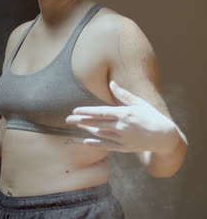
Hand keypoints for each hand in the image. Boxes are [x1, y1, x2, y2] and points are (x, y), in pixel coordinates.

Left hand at [65, 80, 179, 153]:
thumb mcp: (139, 103)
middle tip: (68, 119)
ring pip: (100, 134)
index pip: (101, 112)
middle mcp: (122, 126)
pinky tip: (85, 141)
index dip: (87, 112)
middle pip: (97, 123)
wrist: (164, 136)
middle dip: (81, 121)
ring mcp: (122, 138)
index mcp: (125, 114)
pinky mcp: (124, 148)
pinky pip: (107, 146)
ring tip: (76, 125)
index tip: (75, 110)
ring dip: (87, 129)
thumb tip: (112, 83)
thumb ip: (123, 95)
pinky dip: (95, 144)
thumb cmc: (151, 116)